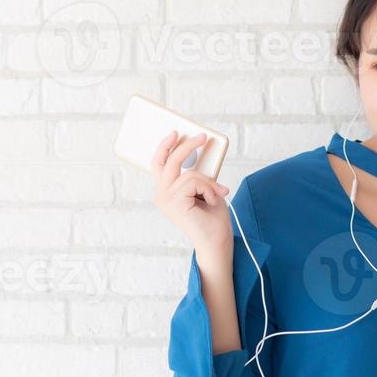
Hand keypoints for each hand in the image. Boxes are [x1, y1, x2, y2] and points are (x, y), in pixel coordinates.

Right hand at [150, 131, 232, 256]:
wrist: (217, 243)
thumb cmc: (213, 219)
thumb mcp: (206, 189)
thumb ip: (199, 174)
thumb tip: (201, 156)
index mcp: (166, 193)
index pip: (159, 164)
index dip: (166, 147)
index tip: (175, 134)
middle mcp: (161, 196)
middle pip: (167, 161)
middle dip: (186, 147)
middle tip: (202, 136)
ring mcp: (165, 199)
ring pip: (189, 173)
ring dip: (209, 183)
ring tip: (217, 195)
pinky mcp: (174, 202)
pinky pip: (194, 180)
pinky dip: (209, 188)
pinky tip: (212, 201)